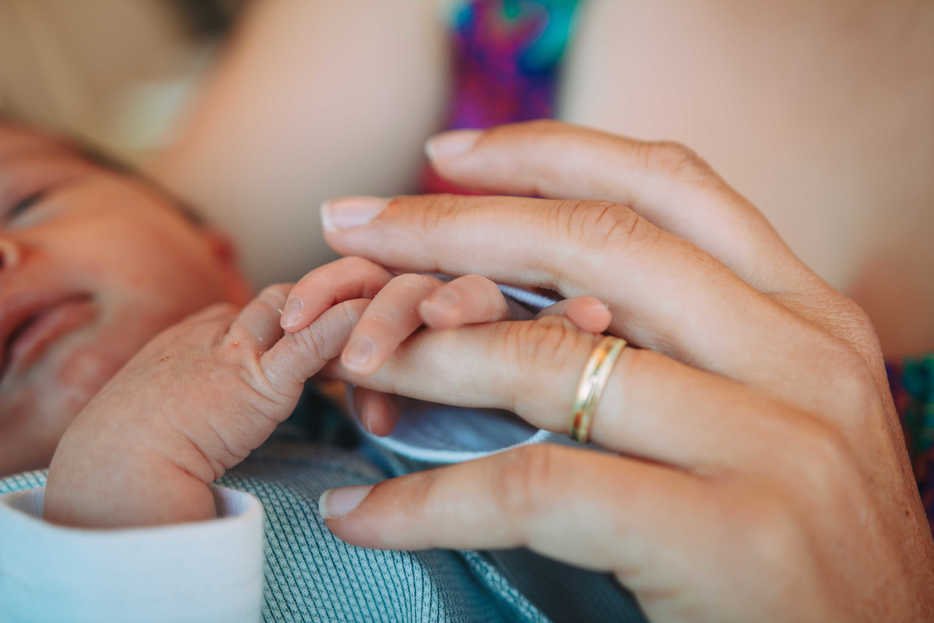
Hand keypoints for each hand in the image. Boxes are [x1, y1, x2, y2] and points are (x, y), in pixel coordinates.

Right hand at [44, 286, 365, 526]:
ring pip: (303, 307)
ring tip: (385, 315)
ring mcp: (237, 350)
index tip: (329, 341)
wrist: (114, 469)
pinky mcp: (257, 379)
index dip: (302, 321)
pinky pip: (311, 342)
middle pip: (289, 299)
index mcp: (195, 333)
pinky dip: (346, 327)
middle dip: (329, 308)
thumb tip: (225, 414)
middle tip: (368, 324)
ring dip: (345, 310)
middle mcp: (216, 329)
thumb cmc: (132, 450)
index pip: (266, 309)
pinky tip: (374, 321)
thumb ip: (204, 395)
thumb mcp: (165, 406)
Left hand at [313, 121, 933, 621]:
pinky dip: (434, 500)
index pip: (668, 188)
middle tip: (352, 225)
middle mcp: (803, 362)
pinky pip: (541, 488)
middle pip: (596, 247)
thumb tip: (556, 299)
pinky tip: (364, 516)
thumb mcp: (776, 420)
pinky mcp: (735, 538)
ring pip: (554, 359)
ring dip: (428, 353)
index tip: (445, 156)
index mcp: (811, 319)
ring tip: (351, 357)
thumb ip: (695, 349)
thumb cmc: (809, 552)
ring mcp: (777, 446)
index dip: (546, 155)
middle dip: (453, 228)